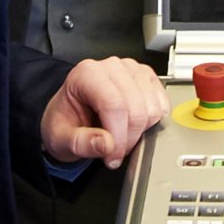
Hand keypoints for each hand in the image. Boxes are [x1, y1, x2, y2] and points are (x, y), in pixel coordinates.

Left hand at [42, 57, 170, 167]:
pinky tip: (134, 125)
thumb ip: (81, 143)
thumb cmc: (66, 120)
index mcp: (86, 74)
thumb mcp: (61, 138)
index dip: (118, 136)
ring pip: (152, 108)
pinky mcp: (147, 78)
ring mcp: (132, 70)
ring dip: (140, 131)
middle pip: (136, 108)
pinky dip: (152, 122)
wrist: (72, 113)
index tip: (112, 156)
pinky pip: (162, 104)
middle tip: (115, 152)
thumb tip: (107, 144)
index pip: (113, 104)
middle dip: (128, 139)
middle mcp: (111, 67)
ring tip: (122, 137)